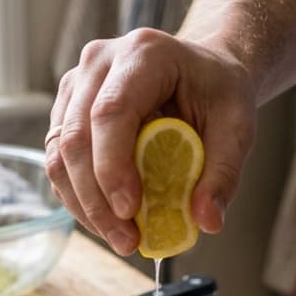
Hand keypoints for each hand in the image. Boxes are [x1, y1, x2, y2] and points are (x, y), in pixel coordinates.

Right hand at [45, 28, 257, 254]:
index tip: (129, 211)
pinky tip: (107, 221)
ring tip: (120, 238)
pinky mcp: (66, 112)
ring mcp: (76, 86)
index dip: (112, 166)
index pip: (110, 112)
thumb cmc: (217, 92)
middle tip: (127, 241)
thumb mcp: (237, 127)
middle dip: (96, 200)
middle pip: (76, 138)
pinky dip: (79, 198)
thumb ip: (224, 173)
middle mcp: (99, 63)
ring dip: (84, 205)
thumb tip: (207, 221)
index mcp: (143, 54)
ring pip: (58, 154)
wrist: (200, 71)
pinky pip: (58, 162)